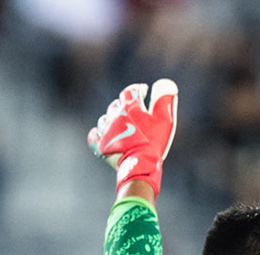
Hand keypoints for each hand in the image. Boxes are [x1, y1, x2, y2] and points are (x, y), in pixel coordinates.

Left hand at [88, 79, 177, 197]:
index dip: (137, 90)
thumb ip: (165, 100)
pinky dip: (98, 133)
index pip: (130, 91)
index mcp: (129, 106)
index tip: (143, 92)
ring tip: (121, 125)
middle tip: (134, 113)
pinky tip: (105, 134)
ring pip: (105, 119)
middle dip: (124, 105)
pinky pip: (94, 136)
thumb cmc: (154, 142)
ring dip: (112, 119)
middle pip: (116, 104)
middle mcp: (114, 115)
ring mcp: (105, 131)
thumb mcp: (165, 120)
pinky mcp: (100, 146)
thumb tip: (166, 84)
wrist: (140, 164)